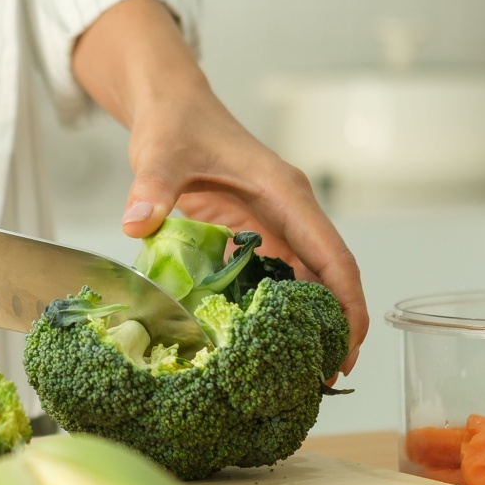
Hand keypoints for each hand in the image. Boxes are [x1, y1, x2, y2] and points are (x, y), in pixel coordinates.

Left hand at [71, 0, 367, 373]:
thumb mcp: (160, 153)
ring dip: (306, 324)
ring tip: (298, 374)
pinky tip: (262, 344)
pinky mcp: (252, 234)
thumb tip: (136, 222)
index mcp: (284, 194)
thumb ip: (152, 187)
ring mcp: (273, 224)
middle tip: (324, 379)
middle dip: (334, 327)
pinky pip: (273, 278)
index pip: (332, 255)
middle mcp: (289, 212)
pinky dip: (274, 310)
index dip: (346, 303)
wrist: (170, 105)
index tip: (348, 345)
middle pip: (328, 277)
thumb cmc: (175, 123)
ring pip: (304, 282)